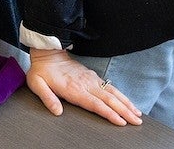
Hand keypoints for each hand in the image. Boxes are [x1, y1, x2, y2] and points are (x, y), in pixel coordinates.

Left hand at [26, 48, 142, 125]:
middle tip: (137, 122)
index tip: (121, 122)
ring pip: (112, 93)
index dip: (109, 113)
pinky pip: (109, 87)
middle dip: (124, 111)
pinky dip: (121, 96)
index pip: (95, 104)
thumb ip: (47, 98)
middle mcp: (85, 83)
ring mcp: (90, 79)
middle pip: (109, 100)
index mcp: (73, 88)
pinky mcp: (92, 76)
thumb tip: (57, 112)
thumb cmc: (41, 70)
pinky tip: (127, 102)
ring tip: (137, 114)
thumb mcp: (37, 84)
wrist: (47, 52)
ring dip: (126, 103)